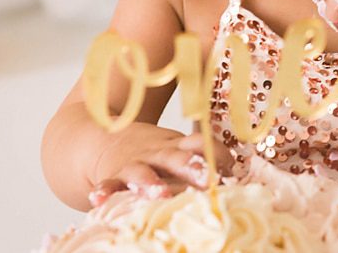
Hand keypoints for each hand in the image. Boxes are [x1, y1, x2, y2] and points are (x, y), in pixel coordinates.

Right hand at [88, 123, 234, 207]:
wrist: (105, 139)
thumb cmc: (154, 152)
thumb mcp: (177, 147)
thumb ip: (202, 159)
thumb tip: (237, 174)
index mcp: (178, 146)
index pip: (200, 144)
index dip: (216, 152)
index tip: (232, 165)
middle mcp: (158, 154)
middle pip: (175, 157)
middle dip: (190, 166)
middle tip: (206, 177)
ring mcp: (134, 164)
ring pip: (142, 172)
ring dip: (150, 182)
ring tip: (159, 193)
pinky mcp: (113, 176)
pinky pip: (108, 184)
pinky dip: (104, 190)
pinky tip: (100, 198)